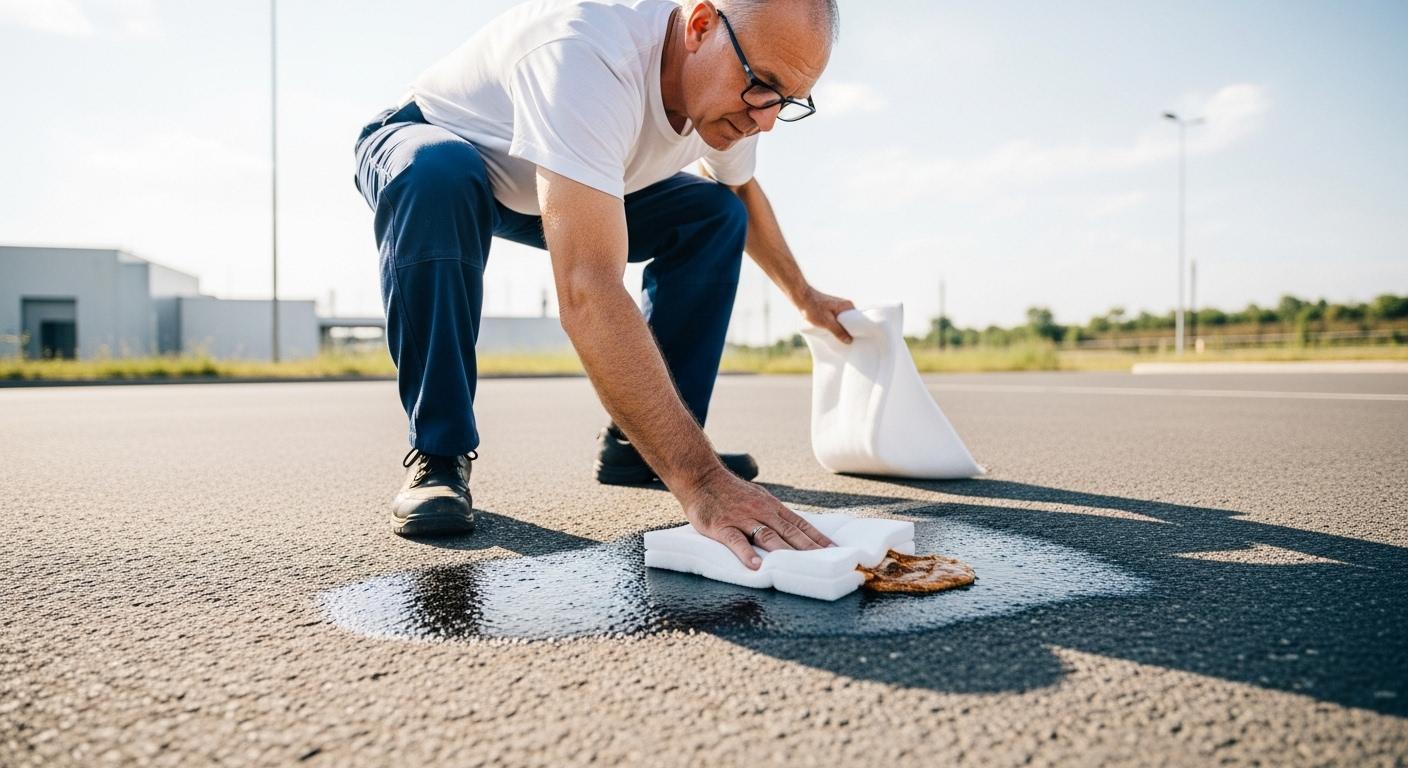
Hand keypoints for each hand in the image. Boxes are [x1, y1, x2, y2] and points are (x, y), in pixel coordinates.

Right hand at [680, 467, 833, 569]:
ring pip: (768, 537)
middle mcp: (761, 512)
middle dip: (809, 549)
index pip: (800, 524)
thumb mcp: (759, 498)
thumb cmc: (731, 492)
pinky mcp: (722, 526)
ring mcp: (742, 519)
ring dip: (784, 552)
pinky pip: (736, 541)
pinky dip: (746, 553)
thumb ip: (774, 515)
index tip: (835, 551)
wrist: (701, 477)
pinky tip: (755, 566)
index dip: (818, 538)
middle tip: (826, 563)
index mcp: (772, 507)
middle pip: (790, 533)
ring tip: (798, 567)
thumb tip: (793, 531)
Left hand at [797, 286, 856, 343]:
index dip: (857, 331)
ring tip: (839, 338)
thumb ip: (838, 331)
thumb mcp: (827, 322)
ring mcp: (839, 307)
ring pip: (843, 322)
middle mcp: (845, 305)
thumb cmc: (813, 308)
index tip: (855, 341)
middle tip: (846, 342)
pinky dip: (835, 326)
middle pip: (851, 322)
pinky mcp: (832, 309)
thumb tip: (849, 341)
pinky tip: (832, 332)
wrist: (801, 297)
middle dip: (848, 332)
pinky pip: (837, 320)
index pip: (858, 321)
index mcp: (847, 306)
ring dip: (840, 329)